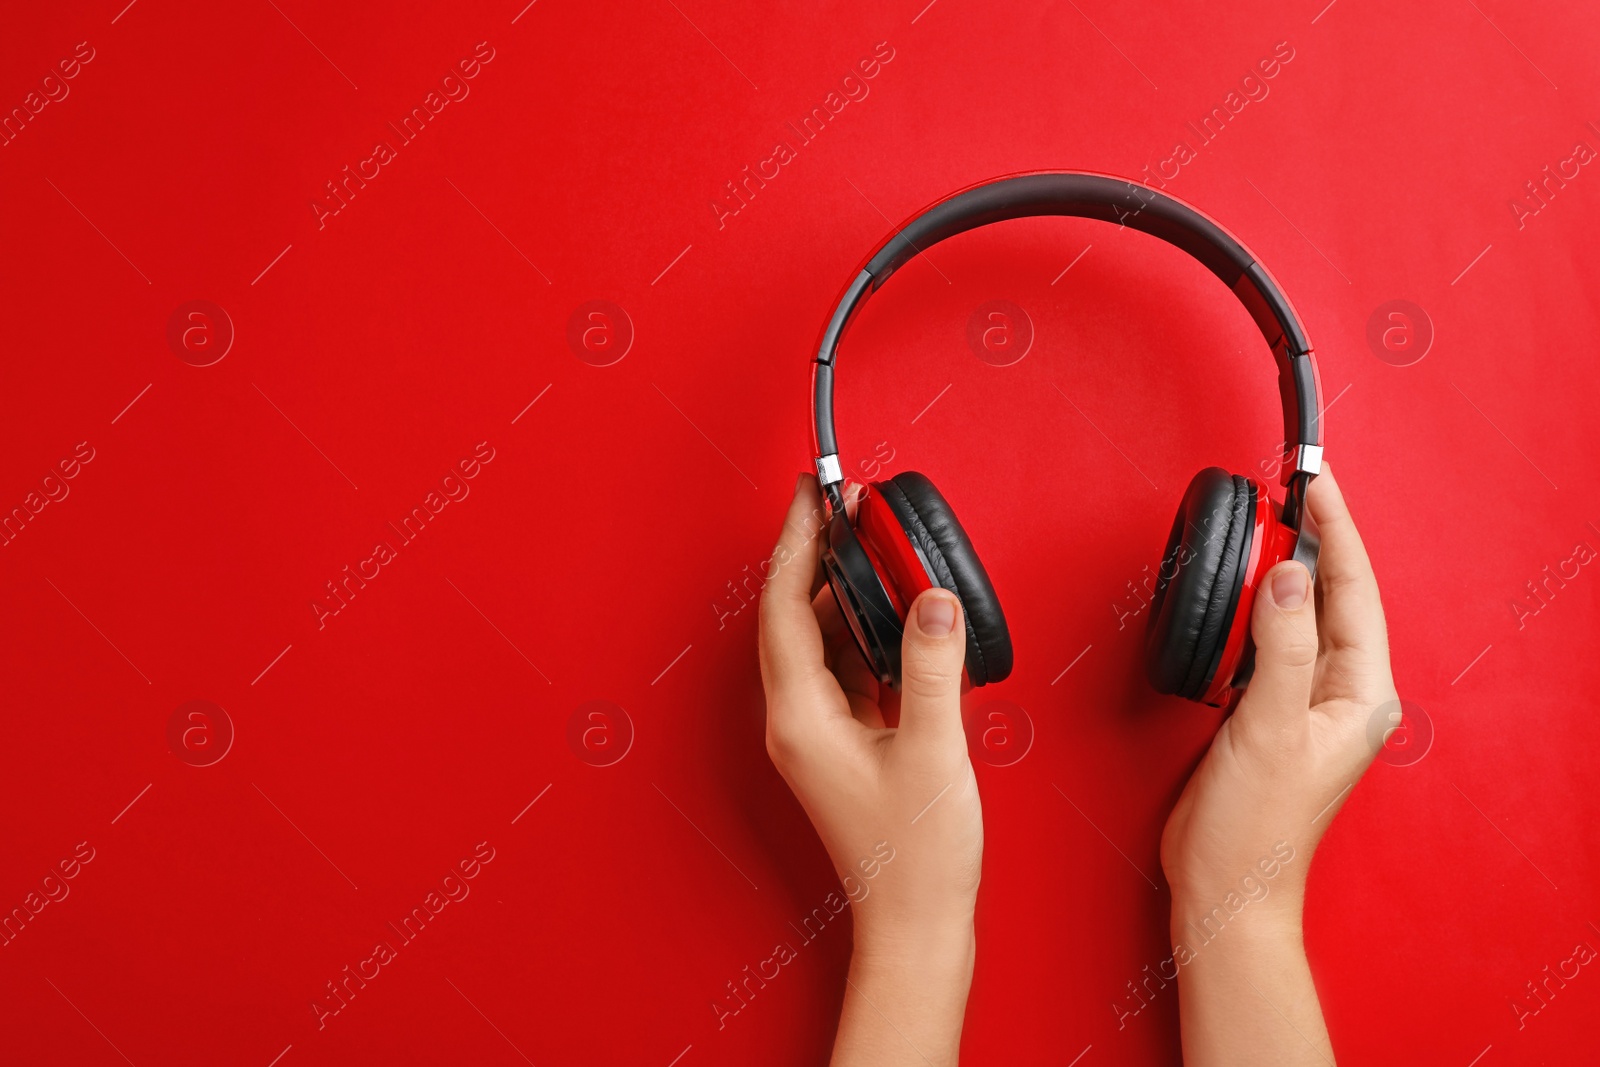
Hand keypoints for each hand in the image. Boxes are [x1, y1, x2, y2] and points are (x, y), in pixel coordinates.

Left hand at [759, 474, 979, 1066]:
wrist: (915, 923)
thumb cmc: (917, 855)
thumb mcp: (933, 750)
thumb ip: (931, 667)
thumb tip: (930, 598)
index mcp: (799, 717)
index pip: (785, 606)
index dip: (798, 542)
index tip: (814, 494)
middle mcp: (795, 720)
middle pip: (793, 615)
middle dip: (817, 556)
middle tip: (846, 507)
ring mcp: (816, 733)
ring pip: (819, 641)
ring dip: (844, 594)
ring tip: (875, 551)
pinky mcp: (842, 744)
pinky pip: (842, 669)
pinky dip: (864, 634)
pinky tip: (896, 617)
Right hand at [1160, 464, 1397, 1064]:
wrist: (1222, 885)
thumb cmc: (1254, 828)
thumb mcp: (1268, 727)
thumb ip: (1279, 646)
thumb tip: (1284, 577)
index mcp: (1360, 694)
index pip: (1353, 588)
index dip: (1334, 528)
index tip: (1313, 482)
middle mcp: (1340, 693)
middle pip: (1332, 593)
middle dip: (1311, 537)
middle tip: (1286, 488)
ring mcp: (1303, 701)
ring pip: (1299, 613)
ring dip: (1282, 568)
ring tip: (1267, 523)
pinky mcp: (1265, 711)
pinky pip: (1267, 640)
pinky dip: (1253, 606)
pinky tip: (1238, 591)